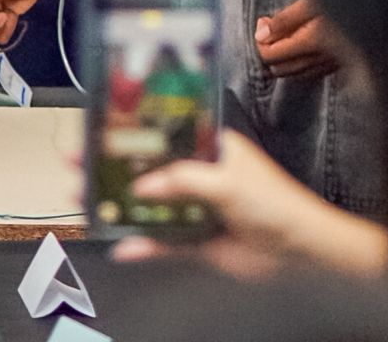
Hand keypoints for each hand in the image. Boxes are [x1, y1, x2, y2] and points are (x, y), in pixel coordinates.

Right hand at [113, 130, 321, 277]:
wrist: (299, 250)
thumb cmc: (276, 202)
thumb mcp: (227, 180)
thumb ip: (184, 180)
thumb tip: (147, 184)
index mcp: (211, 148)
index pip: (168, 137)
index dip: (137, 137)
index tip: (106, 136)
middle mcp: (202, 176)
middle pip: (155, 173)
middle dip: (123, 173)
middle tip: (88, 169)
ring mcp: (198, 209)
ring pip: (155, 208)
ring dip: (128, 209)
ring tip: (95, 207)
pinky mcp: (198, 242)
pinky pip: (164, 242)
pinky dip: (143, 245)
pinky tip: (124, 245)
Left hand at [253, 0, 339, 78]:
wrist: (381, 6)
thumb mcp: (312, 0)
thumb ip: (285, 19)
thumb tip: (260, 34)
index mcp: (311, 43)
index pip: (270, 56)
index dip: (260, 40)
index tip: (264, 20)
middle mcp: (319, 59)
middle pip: (280, 69)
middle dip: (268, 50)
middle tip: (269, 25)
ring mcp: (330, 65)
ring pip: (294, 73)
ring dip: (283, 57)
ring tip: (284, 32)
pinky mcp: (339, 64)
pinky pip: (310, 71)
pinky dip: (298, 61)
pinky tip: (302, 43)